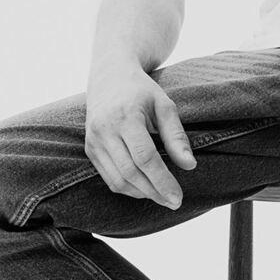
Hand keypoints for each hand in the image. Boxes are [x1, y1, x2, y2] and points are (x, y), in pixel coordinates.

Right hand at [85, 62, 196, 206]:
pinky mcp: (90, 149)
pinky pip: (109, 177)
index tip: (178, 197)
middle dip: (154, 192)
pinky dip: (128, 188)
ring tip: (163, 197)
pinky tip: (146, 189)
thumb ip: (176, 135)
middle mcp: (105, 130)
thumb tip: (189, 165)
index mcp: (125, 116)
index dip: (162, 181)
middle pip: (130, 172)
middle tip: (175, 202)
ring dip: (142, 193)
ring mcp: (94, 141)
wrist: (108, 77)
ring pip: (117, 180)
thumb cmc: (141, 91)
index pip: (144, 157)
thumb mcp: (164, 105)